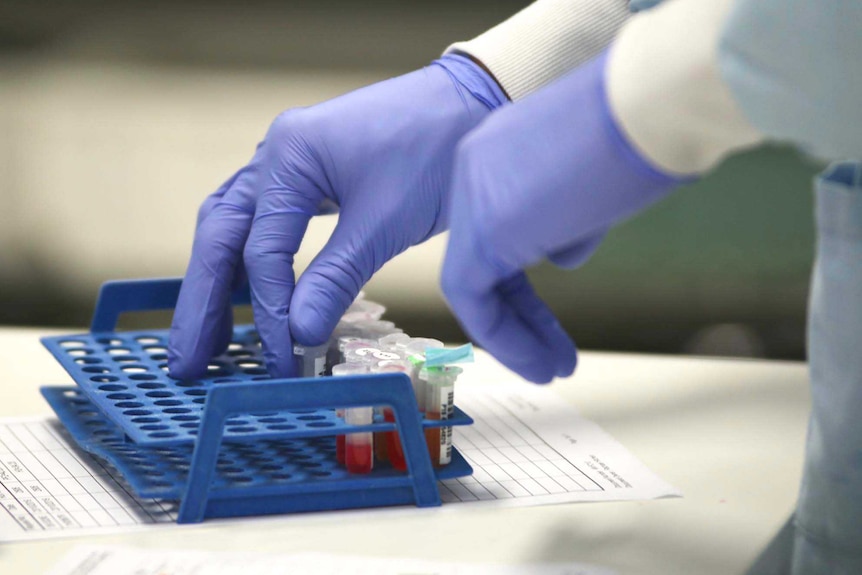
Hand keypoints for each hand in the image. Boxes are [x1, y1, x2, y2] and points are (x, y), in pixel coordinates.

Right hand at [168, 55, 506, 378]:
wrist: (474, 103)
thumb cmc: (436, 152)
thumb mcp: (385, 223)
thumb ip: (335, 278)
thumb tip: (298, 335)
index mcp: (288, 157)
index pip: (261, 250)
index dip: (269, 313)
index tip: (284, 360)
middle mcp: (274, 155)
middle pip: (220, 235)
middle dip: (202, 301)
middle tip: (186, 361)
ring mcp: (287, 162)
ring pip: (233, 228)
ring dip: (218, 282)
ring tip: (205, 338)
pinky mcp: (307, 175)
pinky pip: (262, 222)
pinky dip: (249, 261)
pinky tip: (245, 294)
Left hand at [442, 50, 686, 382]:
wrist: (652, 104)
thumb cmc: (645, 128)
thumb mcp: (599, 180)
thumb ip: (570, 216)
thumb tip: (561, 250)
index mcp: (501, 150)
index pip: (501, 228)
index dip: (523, 281)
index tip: (548, 319)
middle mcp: (477, 169)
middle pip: (485, 257)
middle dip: (521, 314)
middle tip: (550, 354)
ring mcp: (474, 196)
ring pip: (476, 279)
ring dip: (515, 334)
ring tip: (551, 369)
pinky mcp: (482, 227)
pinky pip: (475, 296)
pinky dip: (505, 336)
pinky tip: (539, 362)